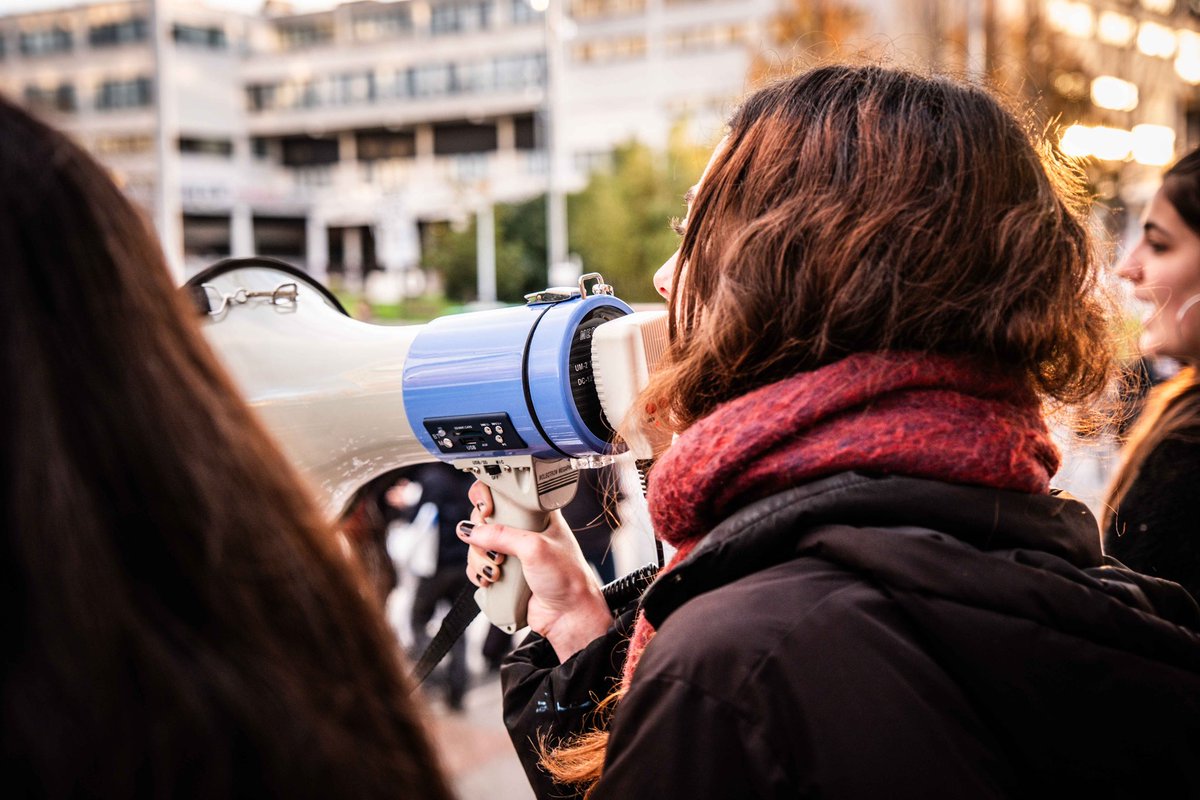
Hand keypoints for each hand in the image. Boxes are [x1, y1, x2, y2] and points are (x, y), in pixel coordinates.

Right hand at [459, 482, 612, 661]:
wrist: (568, 615)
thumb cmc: (567, 578)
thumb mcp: (534, 548)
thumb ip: (502, 535)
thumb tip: (471, 531)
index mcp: (536, 515)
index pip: (504, 495)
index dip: (488, 499)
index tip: (485, 510)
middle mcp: (522, 531)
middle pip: (483, 521)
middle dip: (482, 538)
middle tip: (496, 552)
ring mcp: (511, 553)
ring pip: (477, 546)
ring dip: (480, 560)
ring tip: (498, 571)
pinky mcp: (504, 572)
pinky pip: (478, 567)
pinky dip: (478, 574)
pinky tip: (491, 581)